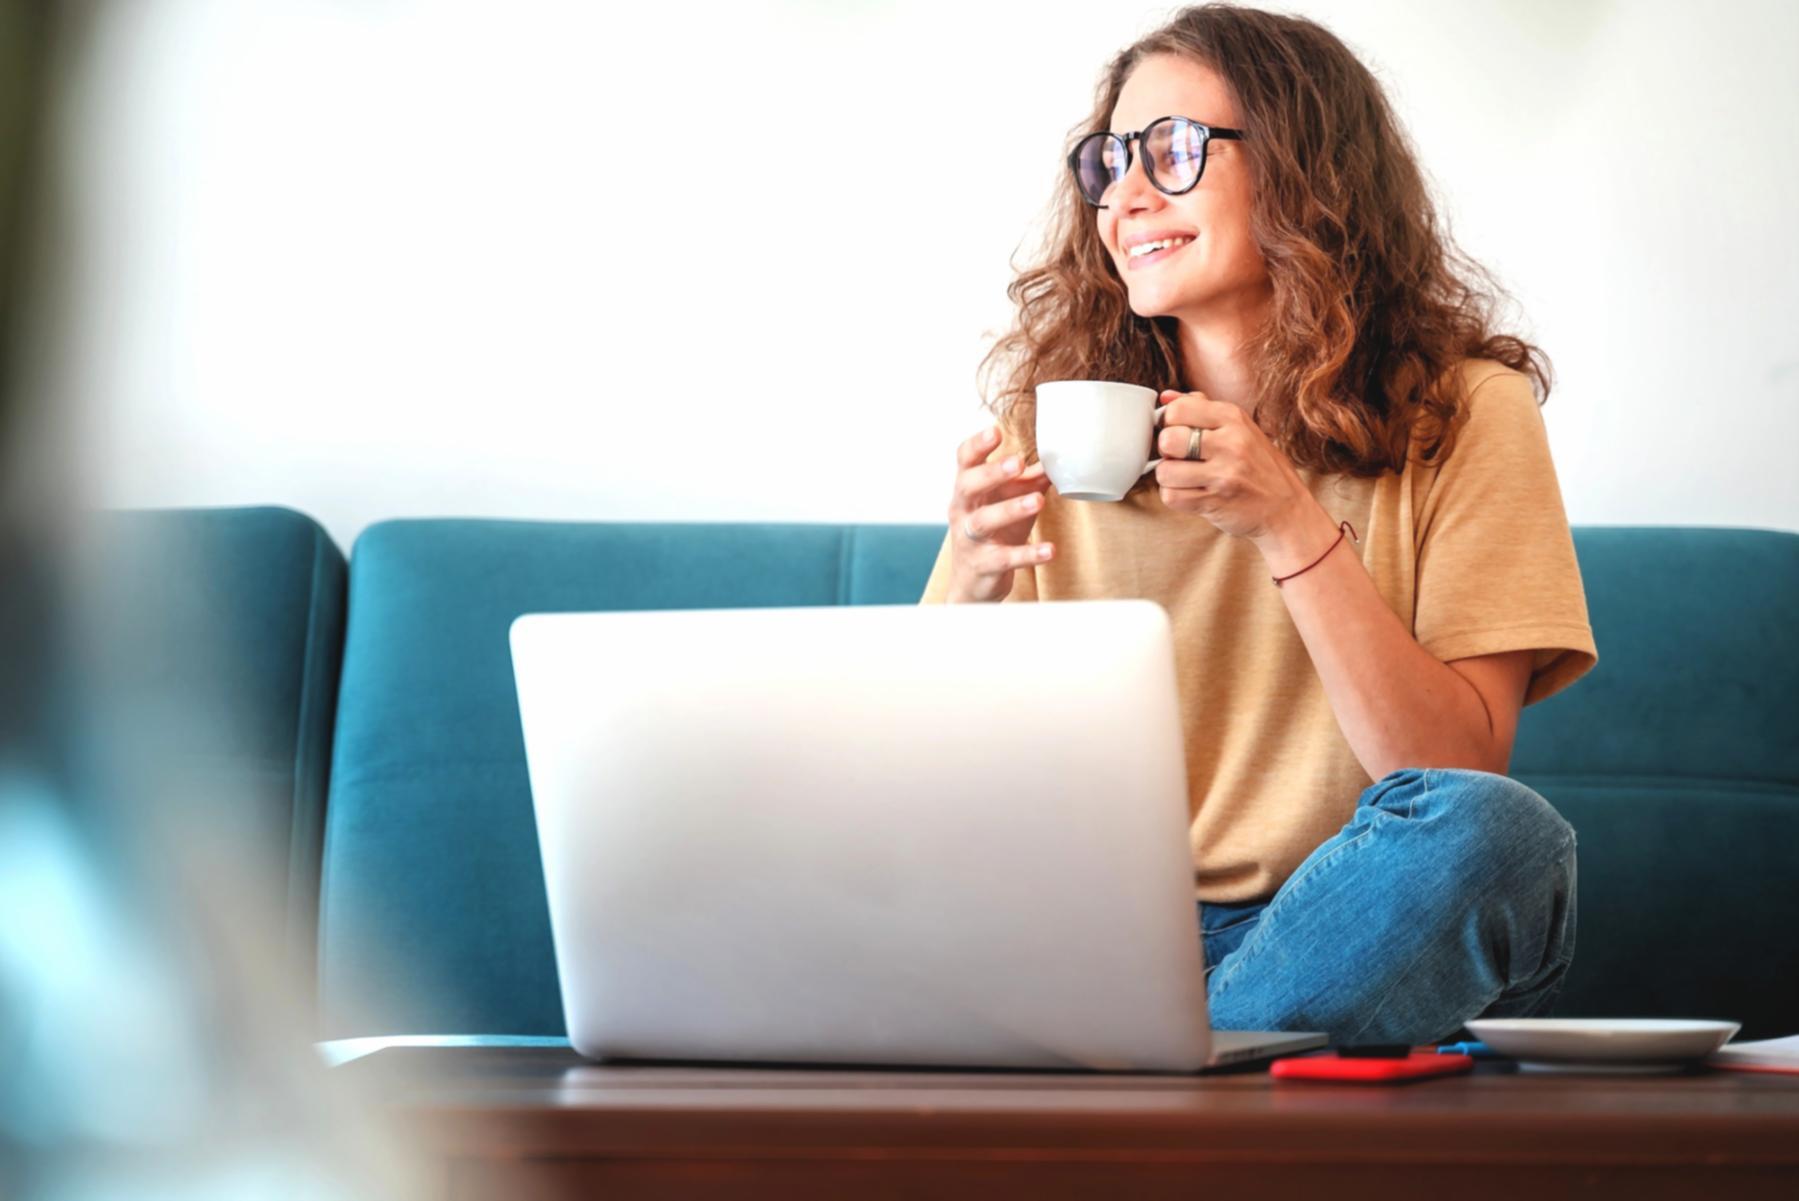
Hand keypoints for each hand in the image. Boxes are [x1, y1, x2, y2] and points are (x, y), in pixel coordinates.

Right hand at [944, 425, 1055, 602]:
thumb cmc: (994, 532)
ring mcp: (970, 539)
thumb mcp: (1009, 500)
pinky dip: (1028, 554)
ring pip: (984, 521)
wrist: (974, 582)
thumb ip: (1030, 479)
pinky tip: (1050, 550)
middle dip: (990, 473)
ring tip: (1038, 502)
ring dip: (1010, 509)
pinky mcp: (985, 565)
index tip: (996, 431)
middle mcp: (963, 510)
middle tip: (1016, 463)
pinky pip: (1005, 558)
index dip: (977, 445)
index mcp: (968, 488)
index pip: (965, 461)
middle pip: (968, 486)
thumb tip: (1057, 457)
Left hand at [1153, 389, 1317, 543]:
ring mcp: (1223, 474)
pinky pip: (1171, 497)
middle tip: (1178, 457)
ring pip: (1164, 471)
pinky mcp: (1214, 502)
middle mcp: (1230, 443)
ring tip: (1185, 477)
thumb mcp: (1241, 428)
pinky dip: (1174, 496)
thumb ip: (1203, 409)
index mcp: (1233, 418)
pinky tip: (1190, 493)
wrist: (1286, 509)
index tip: (1178, 432)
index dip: (1169, 422)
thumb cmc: (1260, 466)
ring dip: (1168, 477)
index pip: (1178, 409)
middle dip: (1166, 451)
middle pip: (1168, 439)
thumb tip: (1165, 398)